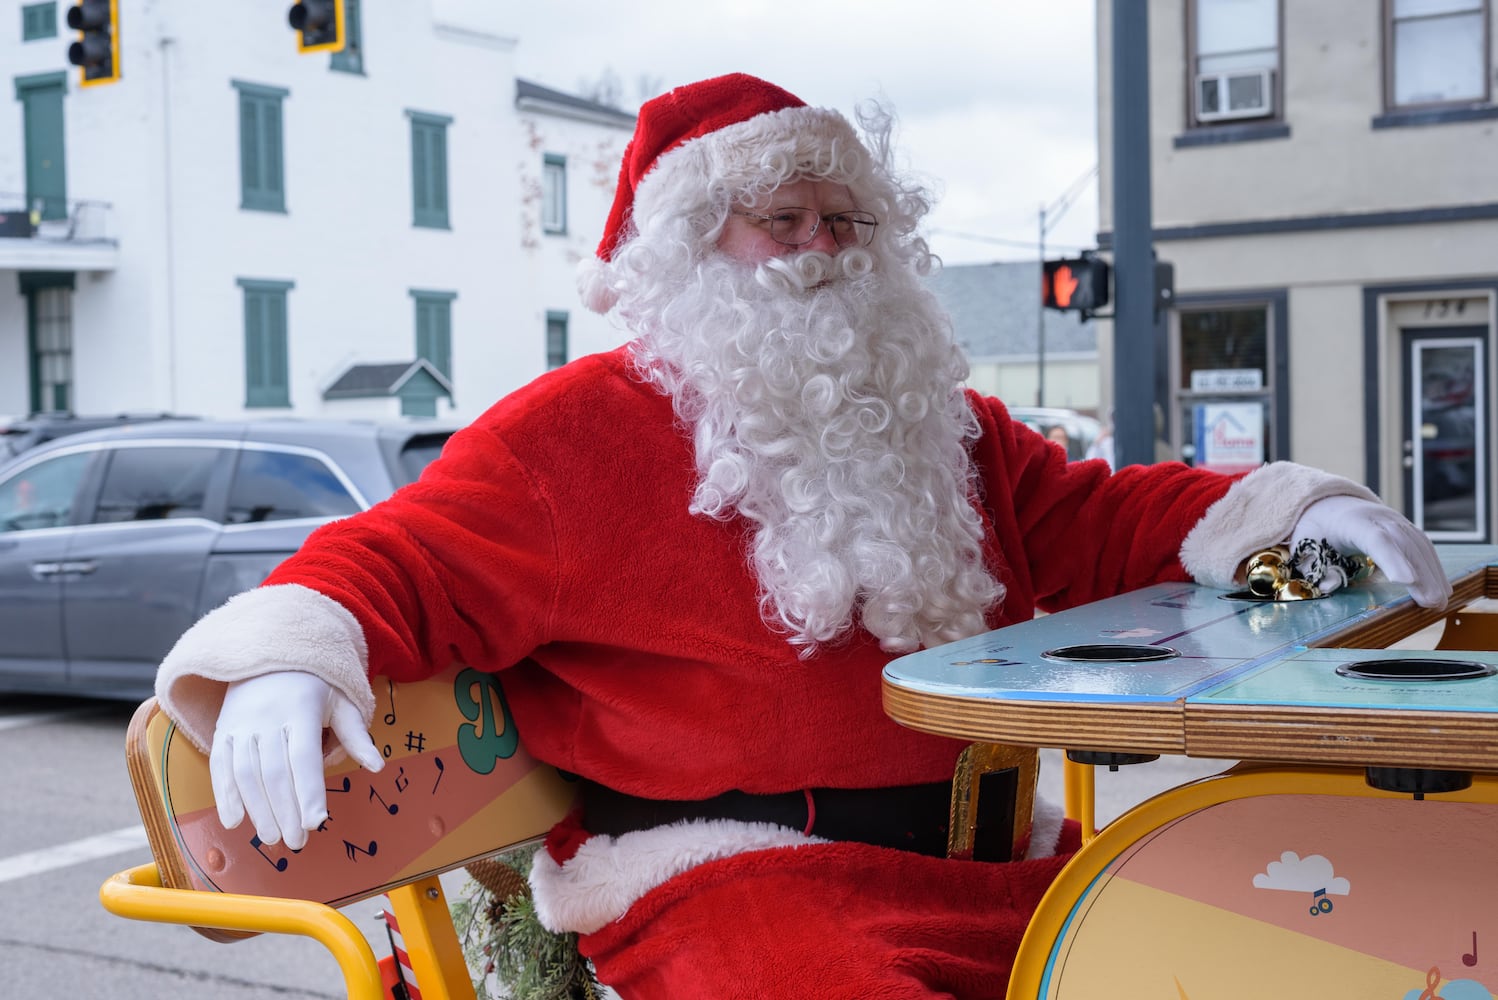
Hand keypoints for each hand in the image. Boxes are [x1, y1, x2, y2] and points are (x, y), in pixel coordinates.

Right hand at [210, 671, 382, 850]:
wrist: (269, 658)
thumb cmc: (314, 687)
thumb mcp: (342, 701)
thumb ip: (356, 735)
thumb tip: (378, 766)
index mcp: (302, 710)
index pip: (304, 757)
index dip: (309, 792)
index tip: (316, 822)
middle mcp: (267, 717)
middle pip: (275, 772)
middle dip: (285, 810)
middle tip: (296, 842)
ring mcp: (241, 724)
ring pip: (246, 773)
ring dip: (257, 809)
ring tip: (272, 837)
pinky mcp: (223, 731)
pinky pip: (220, 765)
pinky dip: (224, 794)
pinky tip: (234, 821)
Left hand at [1292, 495, 1450, 609]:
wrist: (1330, 505)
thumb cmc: (1317, 528)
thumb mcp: (1306, 545)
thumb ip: (1315, 566)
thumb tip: (1329, 585)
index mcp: (1353, 521)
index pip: (1376, 539)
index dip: (1392, 559)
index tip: (1406, 581)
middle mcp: (1380, 518)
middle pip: (1405, 545)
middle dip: (1422, 574)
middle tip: (1432, 602)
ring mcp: (1397, 522)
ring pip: (1420, 547)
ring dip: (1433, 574)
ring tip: (1440, 602)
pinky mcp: (1407, 530)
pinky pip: (1424, 548)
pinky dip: (1434, 568)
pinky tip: (1442, 588)